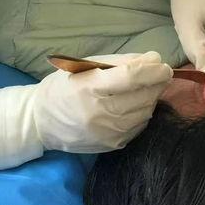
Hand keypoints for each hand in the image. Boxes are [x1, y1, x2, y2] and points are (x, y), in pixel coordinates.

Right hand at [32, 52, 172, 152]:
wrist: (41, 123)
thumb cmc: (62, 88)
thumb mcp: (83, 67)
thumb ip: (118, 62)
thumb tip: (152, 59)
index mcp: (88, 88)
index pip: (130, 77)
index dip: (152, 70)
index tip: (162, 64)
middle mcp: (99, 113)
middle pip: (143, 95)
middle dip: (157, 82)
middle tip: (159, 73)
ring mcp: (107, 132)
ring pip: (145, 111)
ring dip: (151, 97)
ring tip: (145, 87)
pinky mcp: (113, 145)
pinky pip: (139, 125)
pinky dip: (142, 112)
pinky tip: (134, 104)